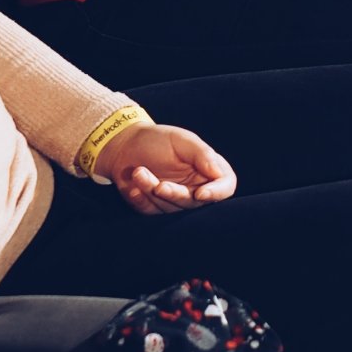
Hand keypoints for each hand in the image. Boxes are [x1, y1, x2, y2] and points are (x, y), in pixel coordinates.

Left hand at [97, 121, 235, 212]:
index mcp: (209, 170)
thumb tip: (218, 173)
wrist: (126, 144)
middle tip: (158, 185)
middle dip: (175, 195)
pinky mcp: (155, 207)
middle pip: (195, 204)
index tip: (199, 193)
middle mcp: (195, 188)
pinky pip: (151, 212)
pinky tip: (133, 189)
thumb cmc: (158, 139)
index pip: (225, 188)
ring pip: (171, 209)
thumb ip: (203, 154)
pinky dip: (141, 201)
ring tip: (138, 171)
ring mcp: (174, 200)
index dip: (216, 193)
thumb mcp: (182, 140)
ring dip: (152, 191)